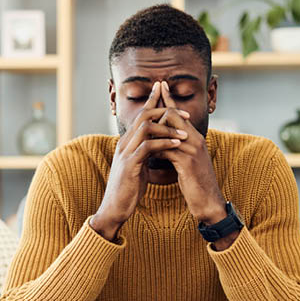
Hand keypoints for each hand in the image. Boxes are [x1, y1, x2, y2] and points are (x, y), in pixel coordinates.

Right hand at [90, 81, 188, 240]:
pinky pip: (148, 147)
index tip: (166, 92)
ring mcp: (125, 153)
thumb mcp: (137, 166)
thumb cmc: (128, 189)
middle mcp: (124, 143)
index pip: (140, 115)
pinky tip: (177, 144)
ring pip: (146, 128)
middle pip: (143, 115)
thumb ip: (144, 153)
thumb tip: (156, 145)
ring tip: (185, 132)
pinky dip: (164, 143)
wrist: (115, 208)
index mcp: (127, 142)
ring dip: (168, 127)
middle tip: (185, 112)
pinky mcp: (130, 165)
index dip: (153, 101)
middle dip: (164, 109)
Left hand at [154, 81, 226, 225]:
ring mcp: (192, 150)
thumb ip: (176, 149)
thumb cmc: (196, 183)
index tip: (159, 85)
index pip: (180, 113)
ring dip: (153, 130)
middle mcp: (195, 140)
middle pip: (174, 115)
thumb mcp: (186, 162)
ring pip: (169, 130)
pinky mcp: (188, 163)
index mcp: (194, 138)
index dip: (169, 99)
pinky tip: (147, 153)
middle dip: (158, 109)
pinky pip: (167, 150)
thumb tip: (161, 142)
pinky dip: (155, 149)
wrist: (208, 202)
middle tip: (148, 104)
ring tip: (141, 130)